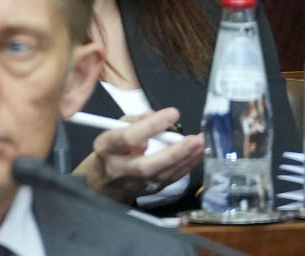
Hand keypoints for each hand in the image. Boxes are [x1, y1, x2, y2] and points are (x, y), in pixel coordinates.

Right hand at [73, 107, 204, 203]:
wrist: (102, 182)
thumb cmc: (112, 149)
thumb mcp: (114, 128)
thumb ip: (134, 120)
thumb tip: (153, 114)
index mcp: (107, 148)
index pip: (128, 138)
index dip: (151, 126)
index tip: (172, 113)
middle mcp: (120, 169)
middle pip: (147, 166)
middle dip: (174, 153)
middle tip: (194, 139)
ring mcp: (135, 184)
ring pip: (162, 175)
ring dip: (186, 159)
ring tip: (203, 143)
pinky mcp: (149, 191)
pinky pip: (171, 179)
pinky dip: (187, 165)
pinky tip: (199, 153)